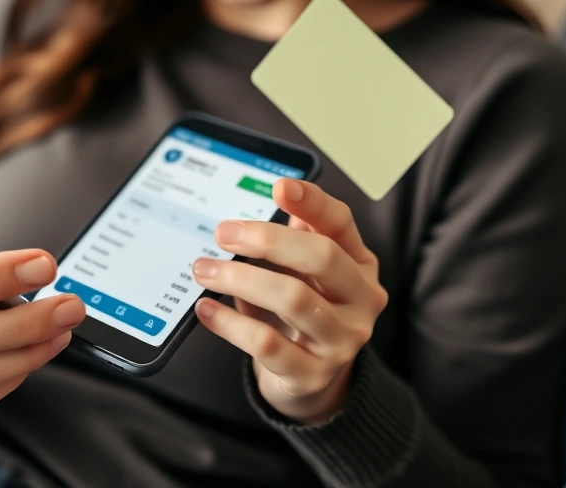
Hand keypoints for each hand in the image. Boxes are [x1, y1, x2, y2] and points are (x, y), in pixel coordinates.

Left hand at [192, 178, 386, 424]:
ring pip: (293, 299)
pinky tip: (206, 308)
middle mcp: (361, 301)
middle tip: (223, 233)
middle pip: (322, 257)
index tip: (279, 187)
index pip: (340, 224)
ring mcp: (342, 341)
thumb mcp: (305, 273)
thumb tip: (267, 204)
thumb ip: (294, 239)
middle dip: (268, 239)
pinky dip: (230, 324)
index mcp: (360, 265)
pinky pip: (267, 344)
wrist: (311, 379)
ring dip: (241, 279)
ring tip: (204, 270)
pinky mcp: (312, 374)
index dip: (312, 202)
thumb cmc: (305, 310)